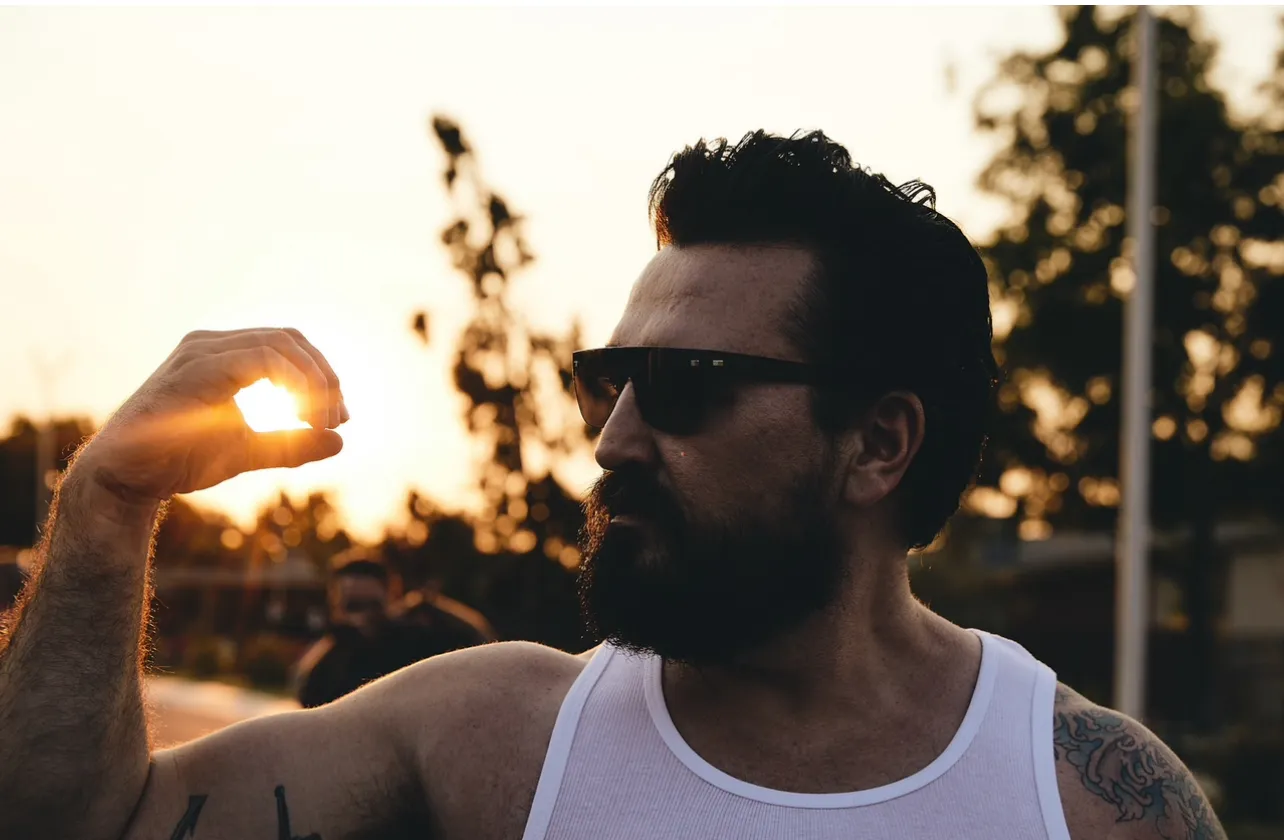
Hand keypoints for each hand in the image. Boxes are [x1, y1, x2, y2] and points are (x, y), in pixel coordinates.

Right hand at [74, 328, 349, 504]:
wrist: (128, 477)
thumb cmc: (180, 460)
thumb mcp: (249, 451)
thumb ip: (291, 445)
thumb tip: (341, 442)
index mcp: (225, 355)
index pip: (290, 345)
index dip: (324, 377)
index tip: (339, 420)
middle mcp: (212, 344)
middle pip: (291, 338)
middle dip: (324, 377)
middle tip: (337, 419)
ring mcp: (202, 352)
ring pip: (279, 344)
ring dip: (312, 381)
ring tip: (320, 422)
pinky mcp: (196, 369)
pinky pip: (259, 359)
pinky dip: (291, 384)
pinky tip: (298, 416)